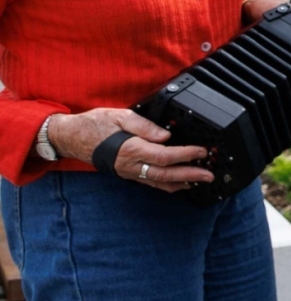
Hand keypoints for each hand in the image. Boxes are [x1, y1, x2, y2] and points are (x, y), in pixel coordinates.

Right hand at [46, 108, 212, 189]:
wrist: (71, 138)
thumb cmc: (95, 125)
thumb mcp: (119, 116)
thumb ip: (144, 125)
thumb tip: (166, 135)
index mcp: (131, 149)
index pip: (164, 155)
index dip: (186, 154)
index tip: (202, 151)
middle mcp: (130, 165)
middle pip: (165, 174)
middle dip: (190, 175)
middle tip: (209, 175)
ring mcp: (129, 172)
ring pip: (159, 182)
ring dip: (181, 182)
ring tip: (200, 181)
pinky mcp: (128, 174)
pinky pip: (151, 182)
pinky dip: (168, 184)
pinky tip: (180, 183)